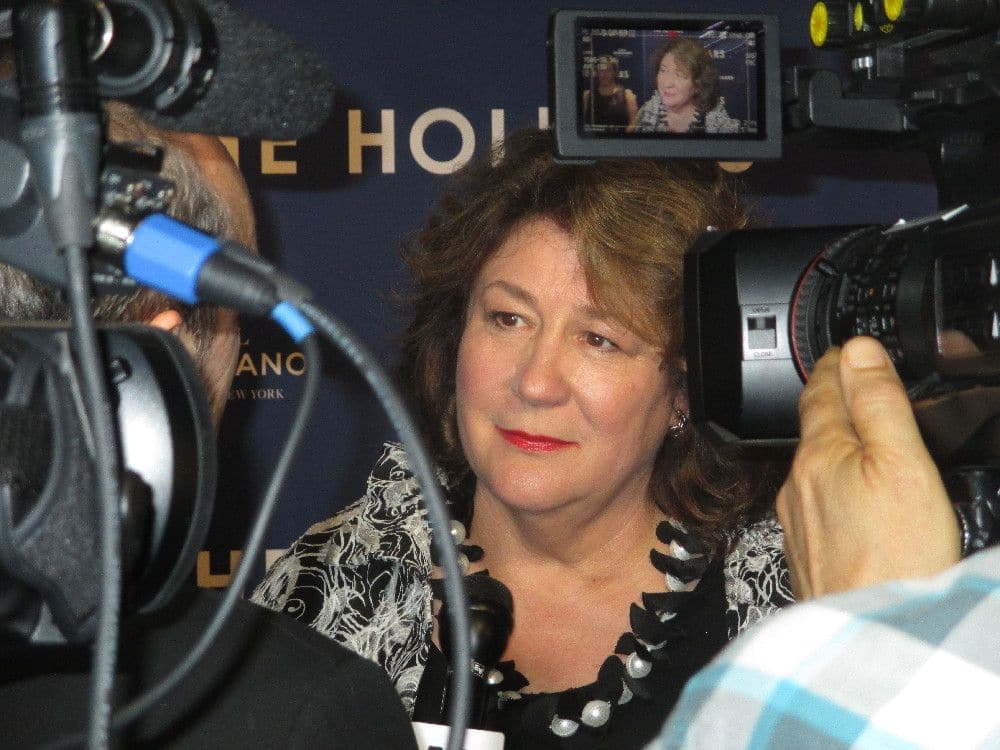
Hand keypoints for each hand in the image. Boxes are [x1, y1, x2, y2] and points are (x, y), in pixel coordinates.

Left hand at [776, 336, 960, 598]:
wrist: (870, 635)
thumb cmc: (895, 558)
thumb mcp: (901, 464)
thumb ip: (878, 404)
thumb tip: (858, 351)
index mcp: (820, 453)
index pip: (821, 389)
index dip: (838, 364)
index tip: (848, 350)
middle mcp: (797, 483)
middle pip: (815, 426)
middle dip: (835, 402)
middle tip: (856, 381)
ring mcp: (797, 520)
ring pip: (815, 465)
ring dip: (835, 444)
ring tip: (859, 434)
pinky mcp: (807, 552)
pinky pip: (819, 502)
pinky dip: (836, 485)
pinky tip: (854, 496)